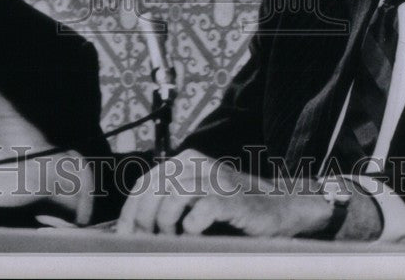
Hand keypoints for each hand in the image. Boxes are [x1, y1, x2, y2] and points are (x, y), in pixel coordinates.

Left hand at [117, 149, 325, 236]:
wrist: (279, 209)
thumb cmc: (233, 209)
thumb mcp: (196, 199)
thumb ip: (169, 203)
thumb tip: (132, 227)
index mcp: (185, 161)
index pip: (144, 184)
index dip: (130, 212)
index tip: (125, 237)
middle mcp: (198, 164)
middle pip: (153, 188)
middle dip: (143, 220)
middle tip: (147, 242)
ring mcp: (216, 178)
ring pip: (173, 195)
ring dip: (166, 223)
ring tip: (173, 239)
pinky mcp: (232, 197)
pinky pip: (202, 208)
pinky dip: (192, 225)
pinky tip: (193, 234)